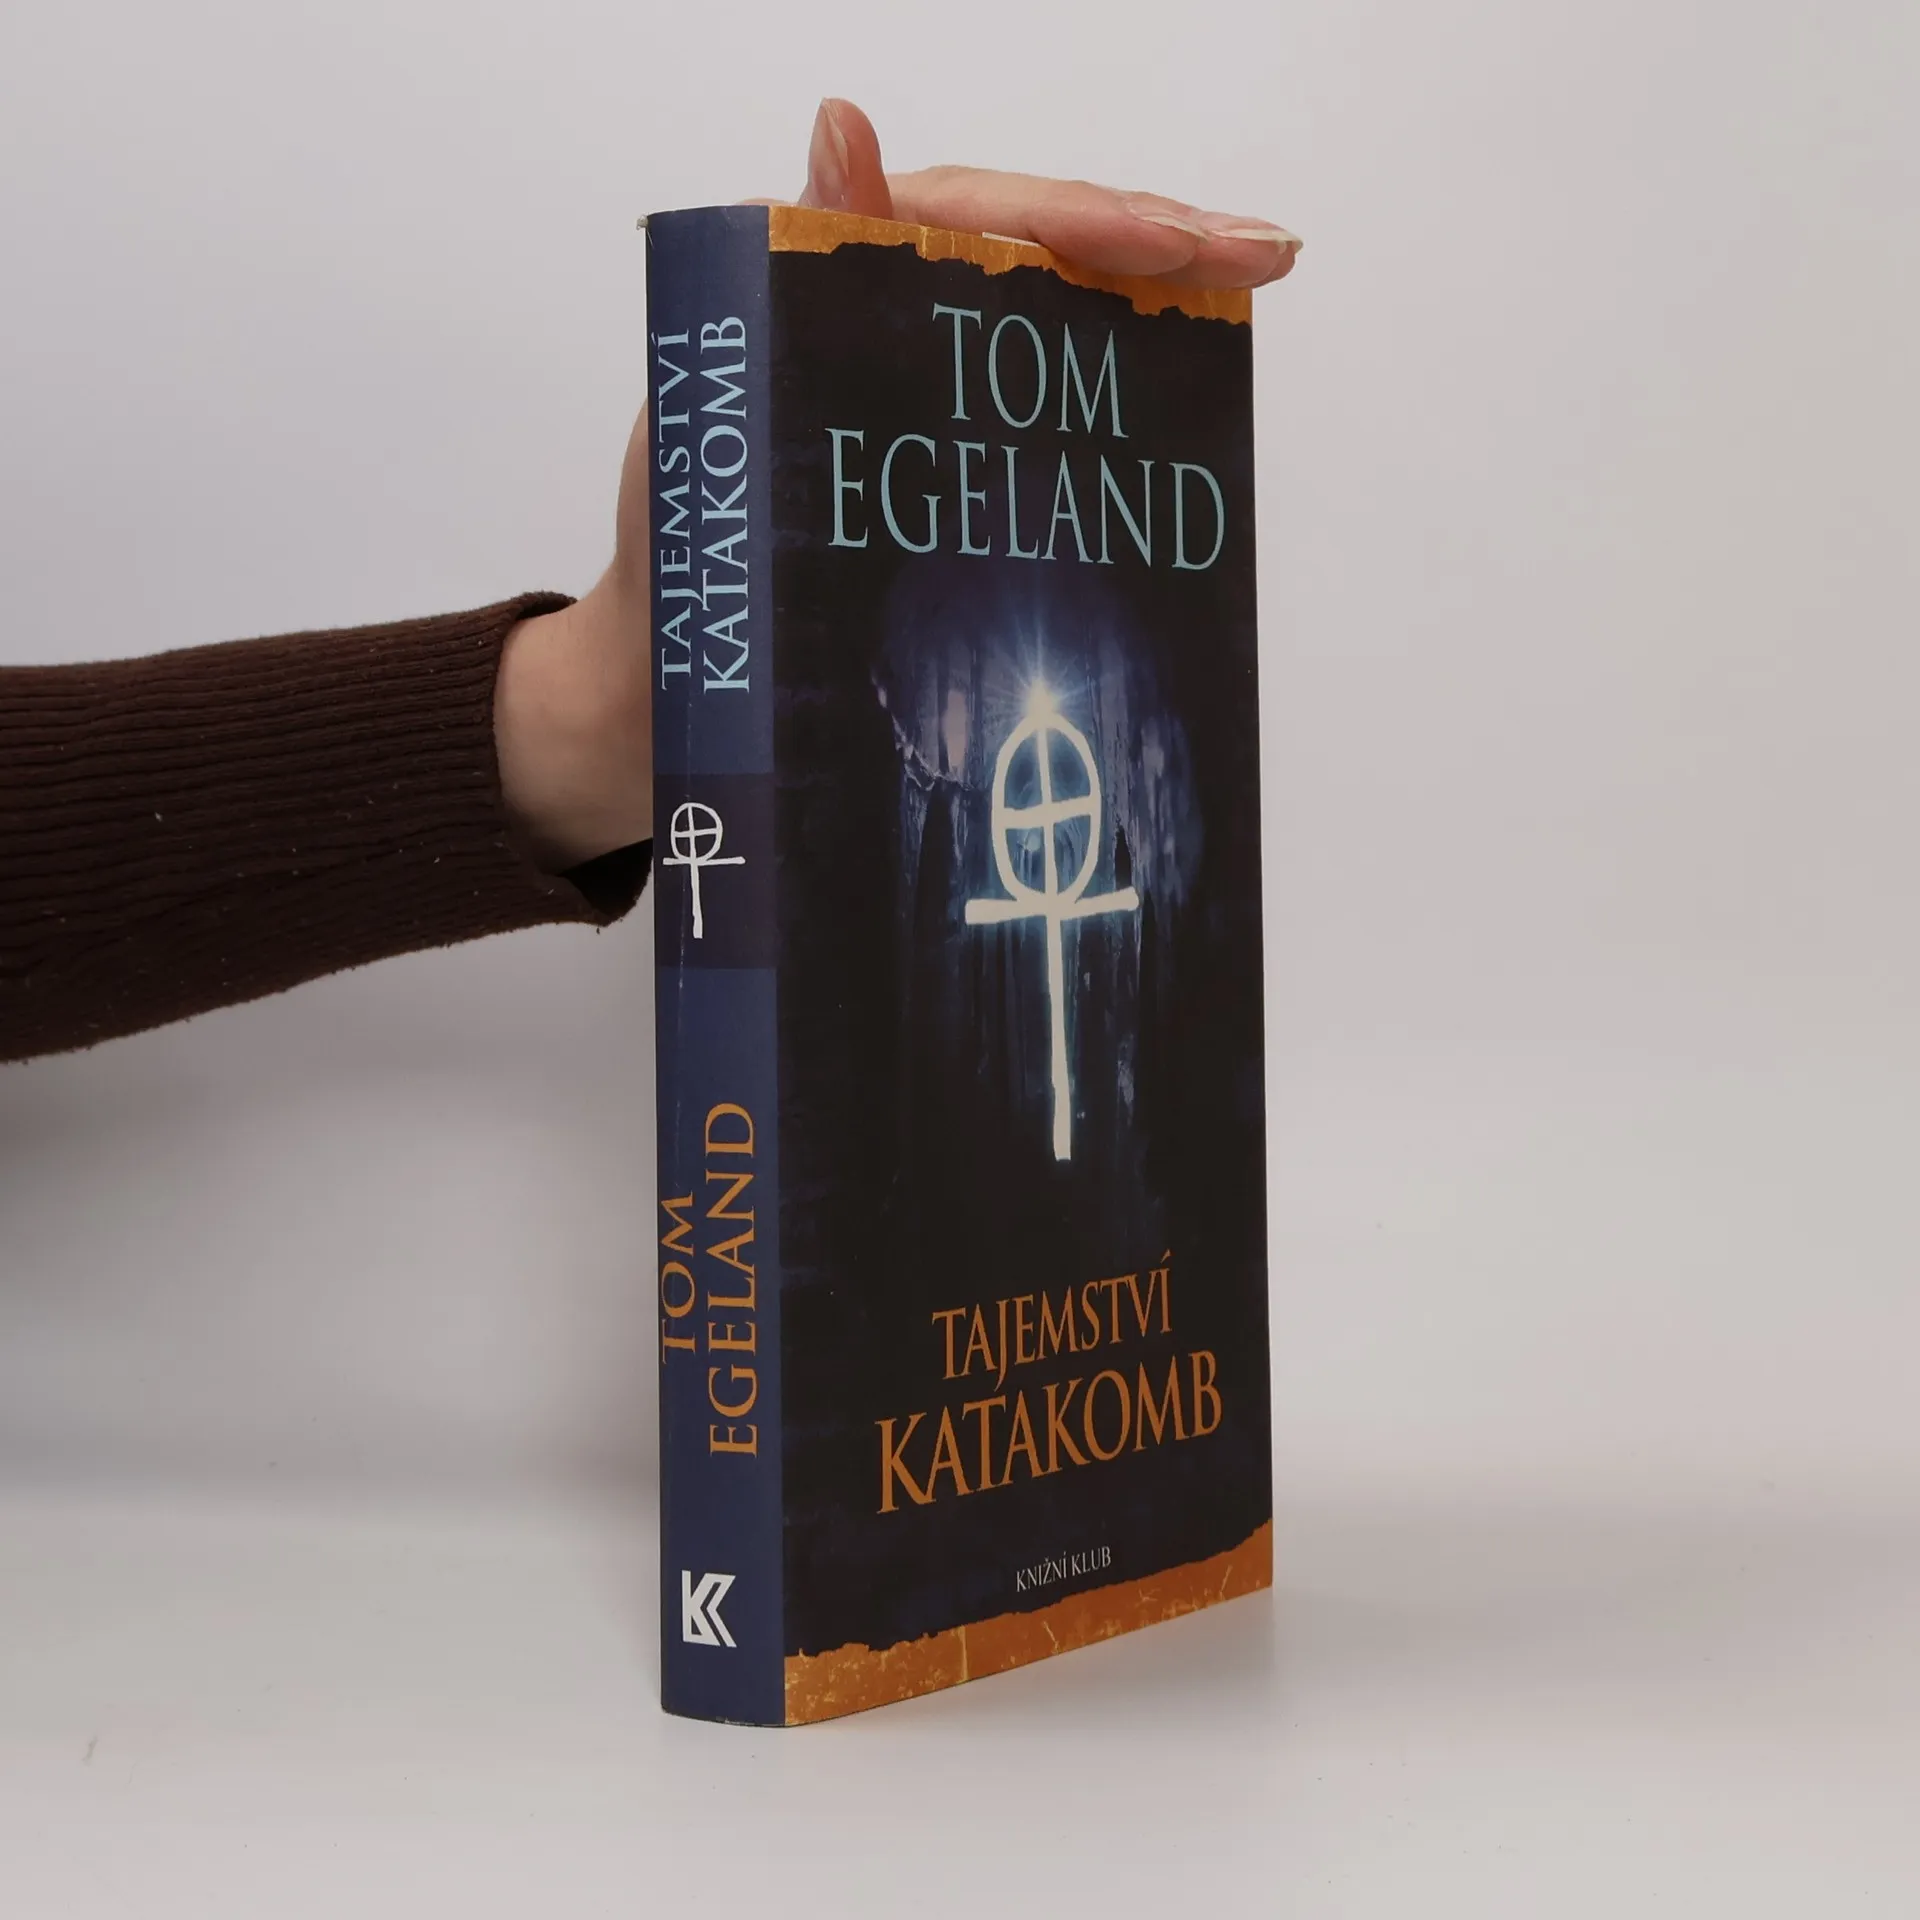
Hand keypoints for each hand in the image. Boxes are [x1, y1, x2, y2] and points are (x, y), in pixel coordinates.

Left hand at [495, 100, 1300, 871]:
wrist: (677, 671)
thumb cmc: (681, 544)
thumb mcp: (722, 403)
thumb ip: (779, 270)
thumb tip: (840, 125)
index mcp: (825, 269)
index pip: (981, 216)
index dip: (1092, 220)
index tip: (1185, 244)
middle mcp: (879, 308)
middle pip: (1037, 246)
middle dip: (1160, 242)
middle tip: (1267, 253)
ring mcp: (917, 377)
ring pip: (1051, 313)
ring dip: (1155, 301)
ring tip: (1249, 288)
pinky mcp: (939, 447)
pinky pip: (1039, 395)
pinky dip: (1112, 388)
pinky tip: (1183, 397)